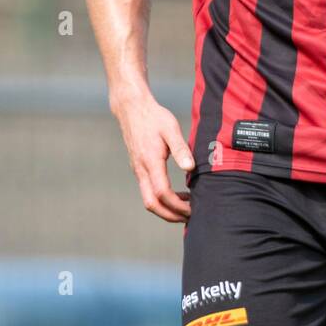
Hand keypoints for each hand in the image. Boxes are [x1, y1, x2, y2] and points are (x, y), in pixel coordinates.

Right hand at [111, 89, 194, 221]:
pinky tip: (177, 194)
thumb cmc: (154, 117)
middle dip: (170, 215)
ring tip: (187, 207)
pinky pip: (148, 191)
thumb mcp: (170, 128)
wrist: (132, 109)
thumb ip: (180, 149)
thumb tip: (190, 168)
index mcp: (150, 161)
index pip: (162, 193)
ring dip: (166, 209)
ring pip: (149, 200)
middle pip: (152, 204)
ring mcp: (138, 170)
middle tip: (189, 217)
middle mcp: (141, 169)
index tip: (193, 207)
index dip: (177, 205)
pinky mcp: (139, 168)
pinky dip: (162, 199)